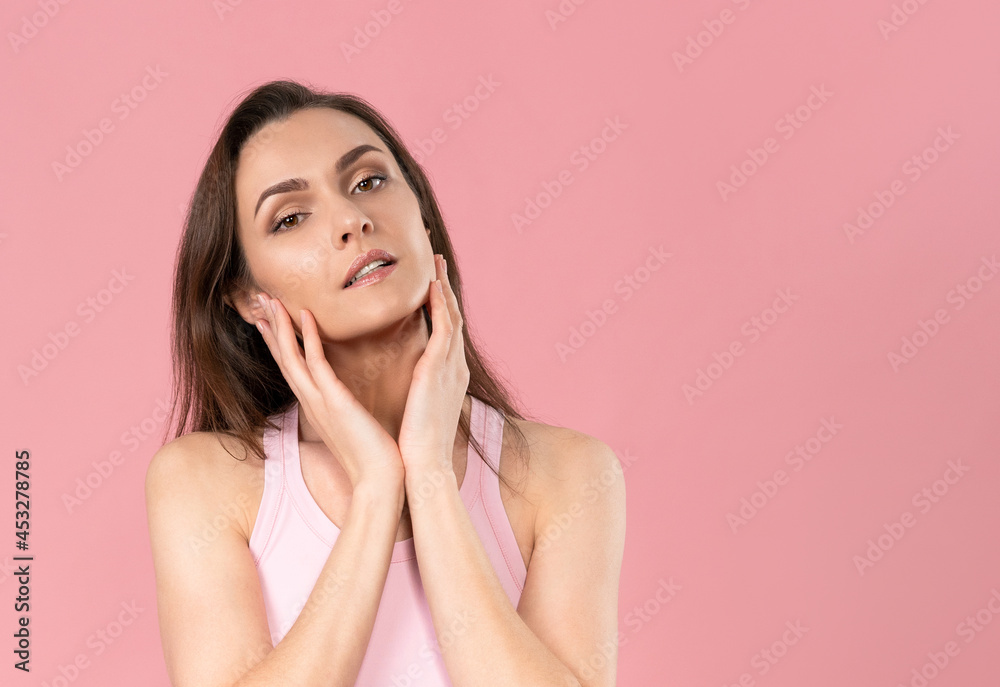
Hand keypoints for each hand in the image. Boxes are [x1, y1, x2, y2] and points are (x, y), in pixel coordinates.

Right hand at [253, 293, 404, 491]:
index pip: (292, 367)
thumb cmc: (372, 456)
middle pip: (283, 358)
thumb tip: (349, 399)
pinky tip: (304, 315)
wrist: (379, 480)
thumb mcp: (353, 425)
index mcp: (316, 406)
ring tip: (268, 299)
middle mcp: (311, 401)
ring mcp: (319, 401)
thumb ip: (346, 408)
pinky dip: (308, 338)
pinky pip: (316, 363)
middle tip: (257, 299)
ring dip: (279, 326)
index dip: (277, 341)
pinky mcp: (334, 401)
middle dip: (269, 328)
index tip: (266, 318)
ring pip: (292, 356)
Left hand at [397, 254, 470, 477]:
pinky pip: (442, 328)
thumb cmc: (417, 447)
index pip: (446, 332)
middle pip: (453, 317)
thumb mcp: (420, 412)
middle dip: (445, 287)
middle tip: (436, 261)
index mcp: (449, 377)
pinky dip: (438, 305)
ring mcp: (451, 367)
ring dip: (442, 287)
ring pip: (450, 316)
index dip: (441, 305)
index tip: (432, 284)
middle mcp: (455, 367)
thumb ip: (417, 393)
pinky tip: (431, 286)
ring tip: (434, 263)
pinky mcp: (438, 370)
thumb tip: (408, 388)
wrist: (425, 466)